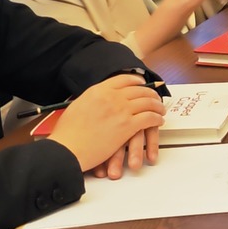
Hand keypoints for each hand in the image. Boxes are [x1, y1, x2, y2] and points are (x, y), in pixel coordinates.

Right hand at [46, 74, 163, 177]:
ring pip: (148, 102)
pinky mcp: (128, 126)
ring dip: (157, 105)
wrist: (66, 149)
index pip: (123, 79)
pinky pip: (149, 118)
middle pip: (139, 89)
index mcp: (98, 90)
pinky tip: (159, 121)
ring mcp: (121, 110)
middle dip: (151, 93)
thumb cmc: (67, 134)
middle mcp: (111, 97)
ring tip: (161, 110)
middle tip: (155, 98)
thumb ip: (91, 100)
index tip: (142, 83)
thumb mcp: (77, 107)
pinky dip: (157, 119)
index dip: (136, 81)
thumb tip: (97, 100)